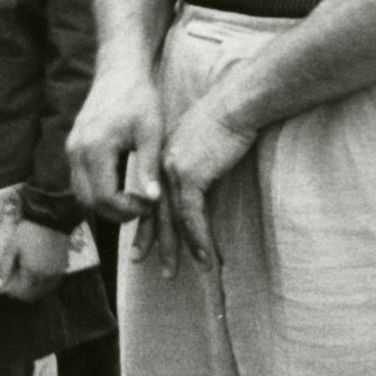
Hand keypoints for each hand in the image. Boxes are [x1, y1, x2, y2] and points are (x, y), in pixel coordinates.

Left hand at [0, 218, 69, 303]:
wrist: (49, 219)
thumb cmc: (28, 232)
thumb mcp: (11, 248)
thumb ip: (4, 267)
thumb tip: (0, 283)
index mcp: (32, 271)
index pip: (20, 292)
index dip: (10, 290)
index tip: (4, 284)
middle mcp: (46, 276)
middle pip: (32, 295)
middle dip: (20, 292)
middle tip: (12, 281)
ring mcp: (56, 273)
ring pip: (43, 291)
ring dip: (32, 289)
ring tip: (23, 277)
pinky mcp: (63, 268)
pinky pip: (52, 284)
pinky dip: (42, 285)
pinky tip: (35, 277)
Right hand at [68, 53, 165, 231]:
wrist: (120, 72)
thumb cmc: (140, 99)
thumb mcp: (152, 132)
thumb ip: (149, 167)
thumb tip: (153, 199)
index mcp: (95, 148)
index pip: (104, 197)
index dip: (126, 210)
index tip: (148, 206)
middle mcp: (77, 151)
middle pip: (87, 201)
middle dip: (114, 213)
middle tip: (141, 209)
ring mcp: (71, 149)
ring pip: (80, 193)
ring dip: (103, 204)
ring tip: (131, 200)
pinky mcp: (72, 146)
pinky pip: (78, 180)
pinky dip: (96, 191)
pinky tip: (119, 187)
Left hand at [156, 87, 255, 269]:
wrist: (237, 103)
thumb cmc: (230, 119)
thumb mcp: (206, 144)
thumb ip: (198, 163)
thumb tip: (202, 178)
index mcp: (164, 158)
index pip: (150, 196)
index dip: (144, 219)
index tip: (140, 239)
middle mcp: (163, 167)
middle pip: (154, 211)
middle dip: (149, 239)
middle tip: (138, 261)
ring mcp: (174, 172)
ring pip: (171, 219)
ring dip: (176, 248)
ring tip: (172, 272)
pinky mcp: (190, 176)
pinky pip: (192, 216)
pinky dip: (198, 238)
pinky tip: (204, 257)